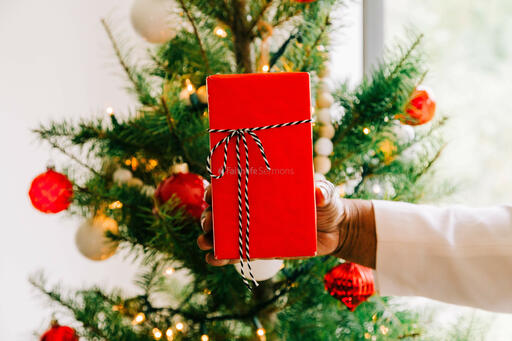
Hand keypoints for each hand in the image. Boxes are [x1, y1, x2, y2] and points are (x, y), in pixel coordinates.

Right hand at [197, 179, 375, 267]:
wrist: (336, 230)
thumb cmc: (326, 203)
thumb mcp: (327, 193)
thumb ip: (323, 191)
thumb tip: (318, 192)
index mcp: (261, 187)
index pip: (232, 184)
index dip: (216, 188)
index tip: (210, 193)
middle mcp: (252, 207)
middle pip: (222, 210)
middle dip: (209, 215)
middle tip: (208, 222)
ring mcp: (254, 230)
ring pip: (224, 233)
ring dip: (209, 238)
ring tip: (204, 242)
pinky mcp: (261, 249)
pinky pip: (238, 253)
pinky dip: (224, 257)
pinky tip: (215, 260)